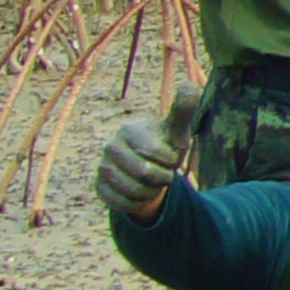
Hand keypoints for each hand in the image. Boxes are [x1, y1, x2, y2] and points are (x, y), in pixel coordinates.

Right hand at [92, 86, 200, 225]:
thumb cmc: (165, 145)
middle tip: (164, 173)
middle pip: (143, 173)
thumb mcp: (176, 130)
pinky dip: (139, 204)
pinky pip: (122, 204)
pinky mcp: (99, 189)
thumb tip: (190, 85)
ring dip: (152, 192)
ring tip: (154, 183)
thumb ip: (183, 111)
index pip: (156, 153)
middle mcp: (110, 148)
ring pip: (133, 191)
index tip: (170, 157)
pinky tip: (142, 194)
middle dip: (162, 177)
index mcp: (128, 131)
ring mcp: (102, 168)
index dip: (170, 161)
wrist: (148, 167)